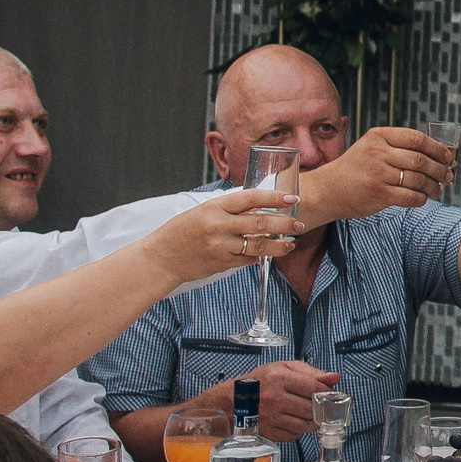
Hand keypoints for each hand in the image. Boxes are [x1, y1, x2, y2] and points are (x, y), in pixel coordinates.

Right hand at [148, 188, 301, 283]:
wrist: (161, 258)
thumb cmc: (180, 232)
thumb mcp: (201, 211)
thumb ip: (227, 209)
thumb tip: (256, 205)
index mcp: (213, 207)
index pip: (249, 198)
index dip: (273, 198)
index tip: (291, 199)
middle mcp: (218, 226)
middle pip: (260, 223)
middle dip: (284, 224)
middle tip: (299, 224)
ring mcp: (220, 246)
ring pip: (258, 246)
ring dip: (278, 246)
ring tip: (290, 244)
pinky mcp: (221, 263)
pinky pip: (247, 259)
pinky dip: (259, 256)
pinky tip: (269, 254)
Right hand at [251, 359, 340, 442]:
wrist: (233, 400)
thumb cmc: (261, 381)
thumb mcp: (284, 368)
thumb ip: (311, 372)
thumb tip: (334, 378)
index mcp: (280, 378)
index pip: (314, 389)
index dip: (327, 393)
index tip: (329, 394)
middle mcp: (275, 398)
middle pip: (312, 409)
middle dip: (320, 408)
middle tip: (320, 405)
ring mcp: (271, 417)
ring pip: (305, 425)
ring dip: (312, 421)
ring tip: (309, 413)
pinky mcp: (269, 432)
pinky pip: (294, 435)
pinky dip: (299, 430)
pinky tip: (295, 420)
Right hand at [299, 127, 457, 224]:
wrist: (327, 190)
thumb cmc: (354, 170)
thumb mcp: (370, 148)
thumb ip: (395, 147)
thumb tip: (434, 155)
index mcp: (378, 136)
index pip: (416, 138)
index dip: (437, 148)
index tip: (447, 157)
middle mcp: (378, 153)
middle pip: (420, 160)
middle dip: (440, 170)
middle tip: (448, 177)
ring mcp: (378, 173)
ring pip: (418, 179)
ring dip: (433, 187)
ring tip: (438, 190)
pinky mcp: (378, 194)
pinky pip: (410, 197)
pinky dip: (421, 199)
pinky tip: (423, 199)